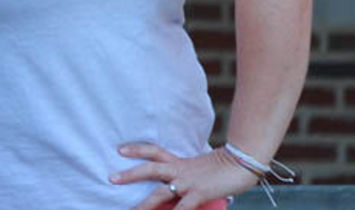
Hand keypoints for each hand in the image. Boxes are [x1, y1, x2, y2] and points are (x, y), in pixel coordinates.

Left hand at [110, 141, 258, 209]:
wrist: (243, 162)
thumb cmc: (225, 167)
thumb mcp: (202, 168)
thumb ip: (189, 175)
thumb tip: (181, 186)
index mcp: (180, 162)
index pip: (154, 151)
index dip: (137, 150)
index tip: (120, 150)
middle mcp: (180, 170)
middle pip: (150, 169)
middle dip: (130, 174)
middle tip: (111, 178)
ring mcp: (188, 182)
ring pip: (160, 192)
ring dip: (145, 204)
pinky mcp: (199, 193)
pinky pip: (183, 208)